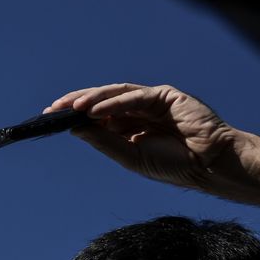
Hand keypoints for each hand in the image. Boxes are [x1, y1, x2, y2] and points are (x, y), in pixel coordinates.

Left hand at [46, 83, 259, 216]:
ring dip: (91, 100)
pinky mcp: (167, 95)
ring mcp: (153, 101)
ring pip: (116, 94)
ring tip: (71, 108)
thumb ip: (103, 140)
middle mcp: (138, 109)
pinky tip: (95, 112)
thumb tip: (73, 128)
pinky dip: (114, 104)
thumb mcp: (129, 155)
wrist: (210, 166)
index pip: (96, 115)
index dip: (73, 114)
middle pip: (101, 100)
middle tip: (53, 109)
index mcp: (129, 125)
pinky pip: (135, 97)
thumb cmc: (174, 164)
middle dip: (76, 102)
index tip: (49, 117)